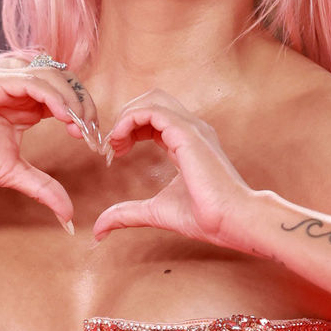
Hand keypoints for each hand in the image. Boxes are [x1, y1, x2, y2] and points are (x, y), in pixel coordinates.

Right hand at [0, 65, 98, 229]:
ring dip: (72, 100)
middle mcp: (18, 90)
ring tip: (80, 128)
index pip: (67, 99)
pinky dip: (52, 97)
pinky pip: (30, 82)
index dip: (85, 116)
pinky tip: (63, 118)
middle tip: (93, 135)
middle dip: (85, 106)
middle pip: (66, 83)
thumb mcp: (13, 174)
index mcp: (26, 106)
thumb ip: (42, 188)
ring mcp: (5, 82)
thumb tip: (69, 217)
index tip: (95, 144)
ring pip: (52, 78)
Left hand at [92, 89, 254, 248]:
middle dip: (126, 116)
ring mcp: (191, 128)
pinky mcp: (187, 133)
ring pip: (152, 99)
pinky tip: (122, 141)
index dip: (130, 128)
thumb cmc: (204, 216)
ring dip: (127, 115)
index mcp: (187, 141)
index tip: (117, 152)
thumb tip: (99, 231)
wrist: (231, 221)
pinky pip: (152, 111)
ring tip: (116, 141)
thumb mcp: (155, 211)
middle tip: (113, 144)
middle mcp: (191, 129)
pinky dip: (130, 119)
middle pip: (152, 100)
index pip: (154, 117)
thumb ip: (127, 214)